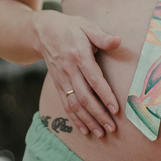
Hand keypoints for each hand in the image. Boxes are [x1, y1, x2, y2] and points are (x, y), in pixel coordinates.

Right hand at [33, 10, 121, 137]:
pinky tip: (85, 130)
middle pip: (84, 97)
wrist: (43, 30)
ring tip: (101, 133)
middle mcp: (69, 70)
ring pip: (75, 104)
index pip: (94, 79)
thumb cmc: (70, 27)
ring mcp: (62, 79)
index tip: (115, 109)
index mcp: (79, 55)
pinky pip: (66, 104)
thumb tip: (118, 41)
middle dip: (98, 114)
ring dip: (88, 120)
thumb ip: (102, 37)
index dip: (105, 95)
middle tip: (112, 128)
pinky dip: (75, 119)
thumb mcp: (87, 26)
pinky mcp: (58, 85)